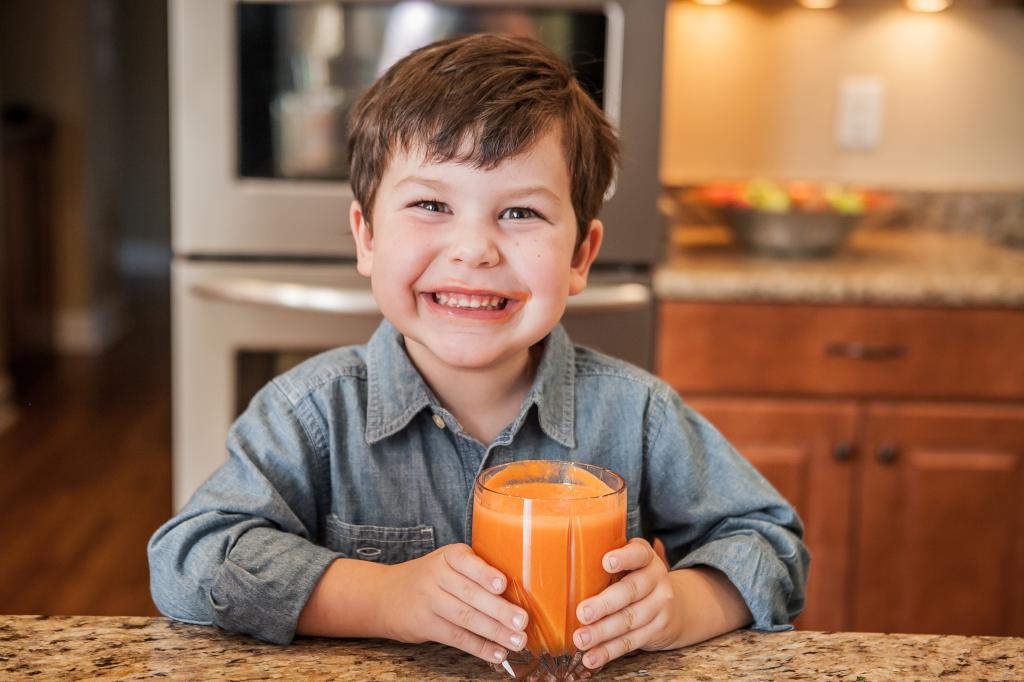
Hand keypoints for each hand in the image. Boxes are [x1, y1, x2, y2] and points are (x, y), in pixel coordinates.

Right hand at [380, 543, 528, 663]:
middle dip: (499, 610)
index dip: (485, 574)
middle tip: (522, 621)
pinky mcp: (425, 625)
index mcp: (448, 556)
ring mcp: (429, 601)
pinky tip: (496, 653)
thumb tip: (517, 595)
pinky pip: (456, 637)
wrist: (385, 594)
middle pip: (470, 594)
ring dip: (494, 632)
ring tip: (516, 641)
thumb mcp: (447, 563)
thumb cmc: (430, 578)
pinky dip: (479, 647)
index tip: (503, 585)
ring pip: (466, 618)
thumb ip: (476, 572)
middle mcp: (436, 575)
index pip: (467, 563)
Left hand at [572, 538, 681, 668]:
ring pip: (630, 620)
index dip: (624, 558)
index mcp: (645, 558)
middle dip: (605, 604)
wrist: (677, 608)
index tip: (606, 562)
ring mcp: (659, 606)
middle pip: (631, 591)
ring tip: (581, 639)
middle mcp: (656, 579)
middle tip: (582, 613)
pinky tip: (592, 656)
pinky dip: (609, 651)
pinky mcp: (657, 630)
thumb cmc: (637, 580)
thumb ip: (605, 565)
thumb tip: (560, 571)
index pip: (638, 554)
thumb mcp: (629, 565)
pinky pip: (631, 642)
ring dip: (603, 632)